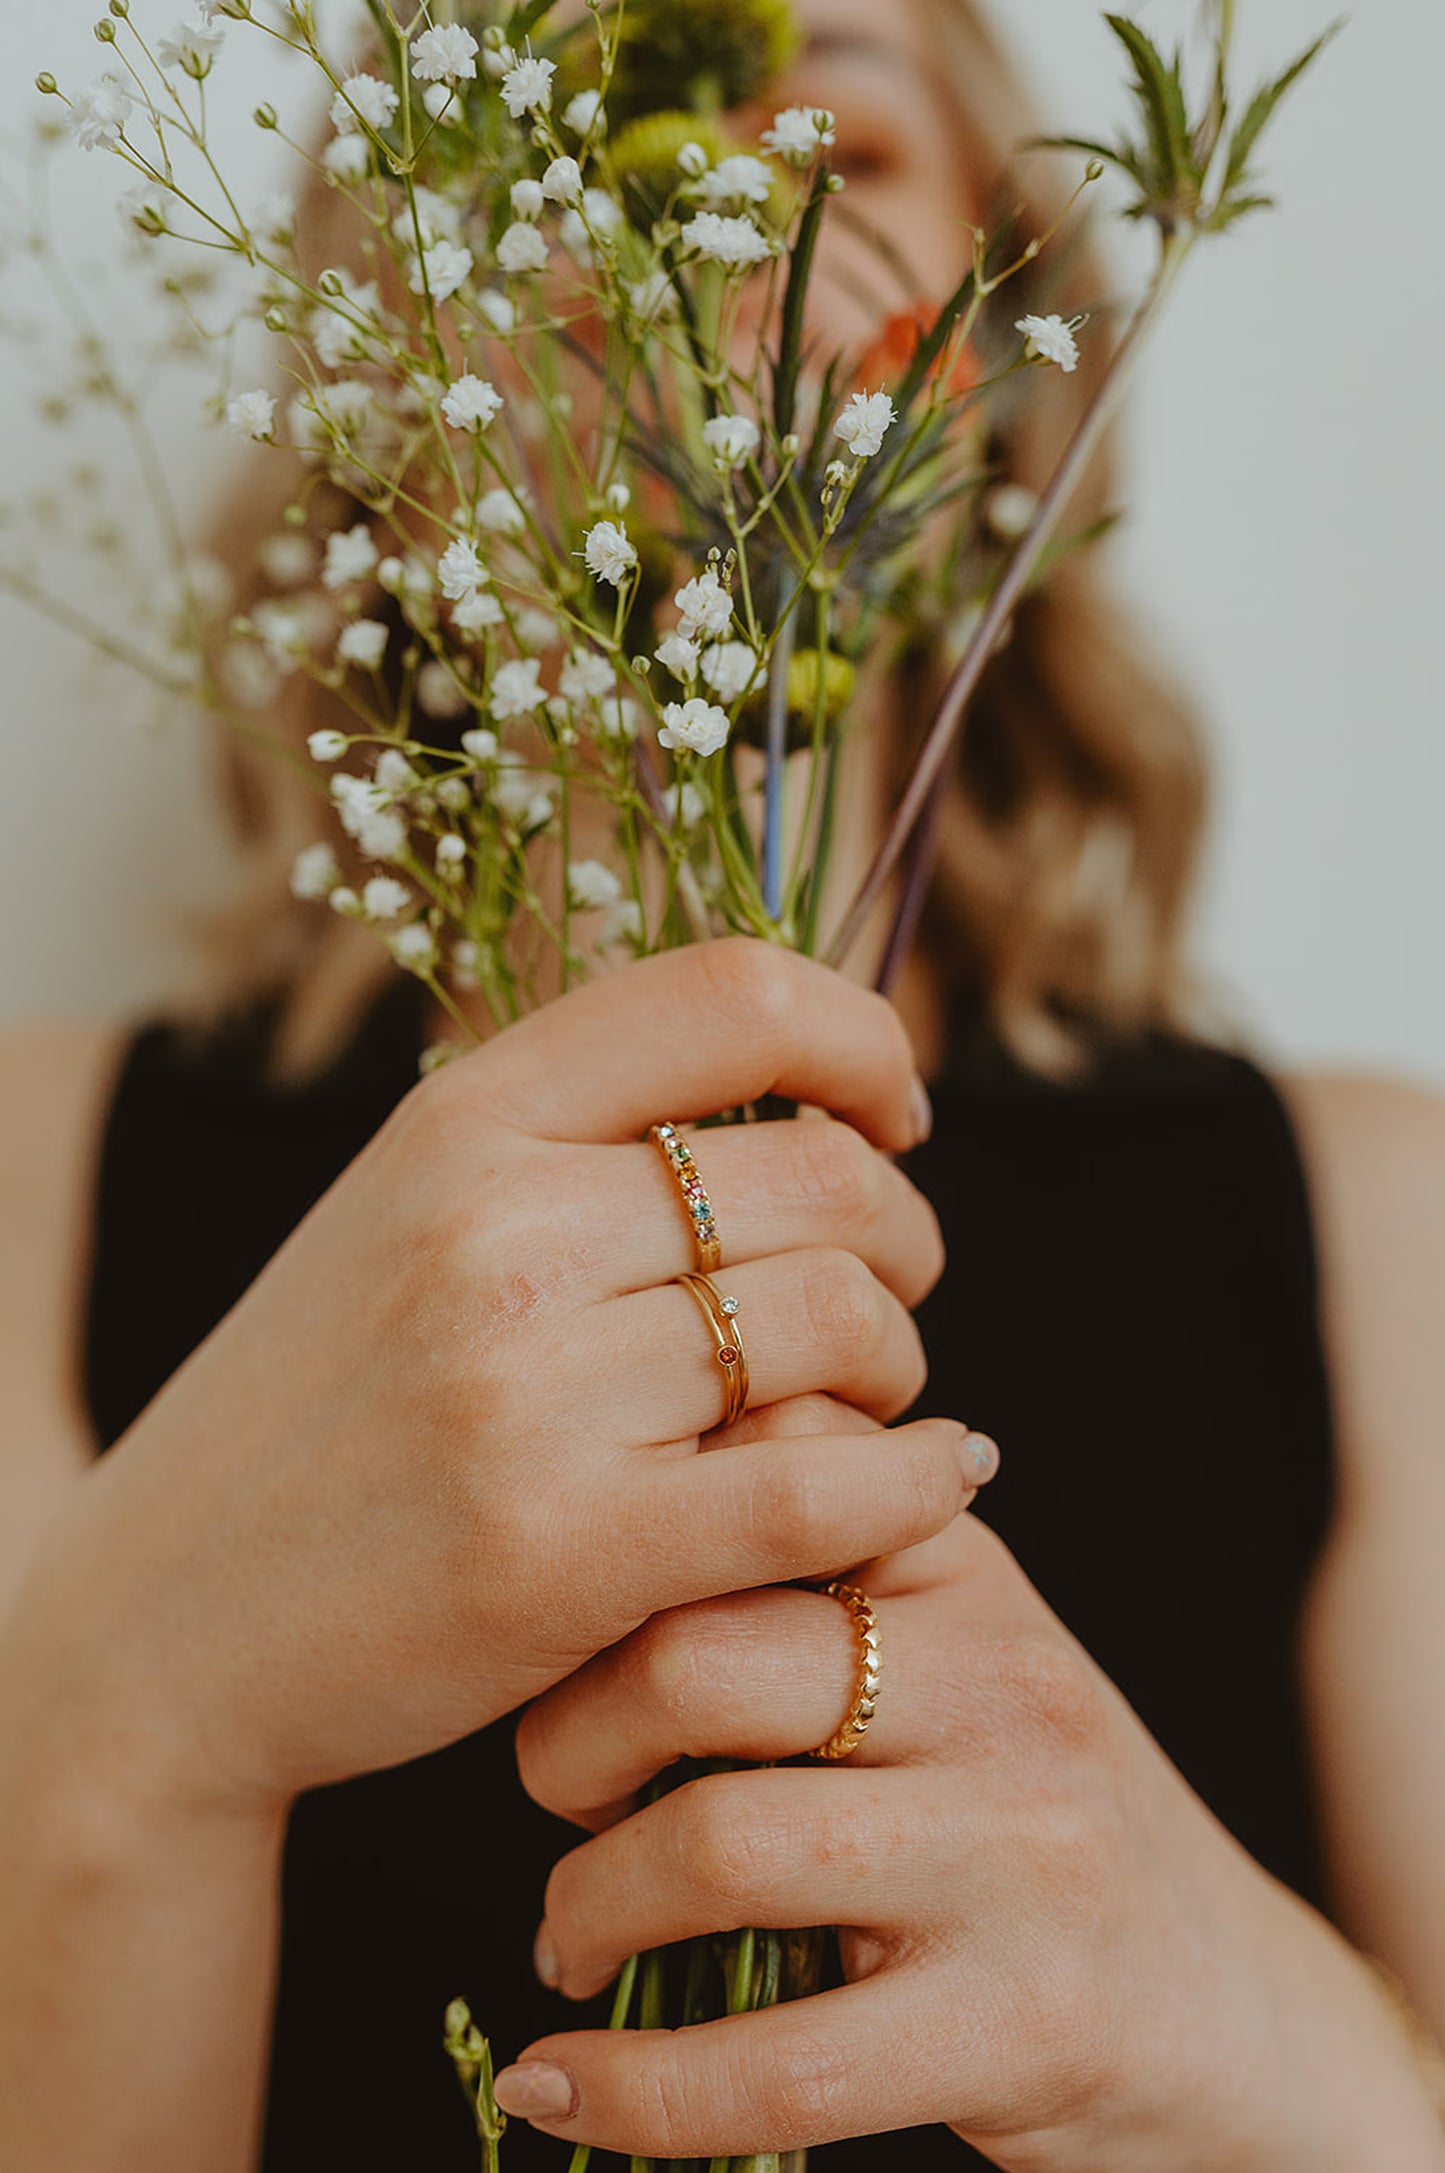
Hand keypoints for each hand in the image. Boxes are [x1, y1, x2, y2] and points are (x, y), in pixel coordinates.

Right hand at [4, 940, 976, 1823]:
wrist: (172, 1622)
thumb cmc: (328, 1410)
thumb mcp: (410, 1215)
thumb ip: (577, 1137)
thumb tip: (812, 1096)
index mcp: (461, 1122)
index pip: (731, 994)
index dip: (863, 1040)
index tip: (890, 1119)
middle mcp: (493, 1230)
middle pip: (826, 1176)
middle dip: (904, 1235)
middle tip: (887, 1293)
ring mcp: (522, 1392)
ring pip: (839, 1322)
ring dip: (898, 1362)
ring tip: (865, 1399)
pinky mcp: (559, 1554)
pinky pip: (818, 1489)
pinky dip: (918, 1479)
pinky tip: (940, 1477)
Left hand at [507, 1514, 1444, 2170]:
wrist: (1229, 2007)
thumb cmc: (1032, 1809)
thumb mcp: (956, 1643)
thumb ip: (824, 1558)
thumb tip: (633, 1492)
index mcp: (964, 1568)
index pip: (761, 1481)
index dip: (618, 1548)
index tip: (565, 1621)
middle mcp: (1002, 1684)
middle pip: (697, 1658)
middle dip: (567, 1739)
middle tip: (556, 1796)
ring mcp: (1020, 1853)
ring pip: (716, 1844)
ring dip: (584, 1905)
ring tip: (569, 1936)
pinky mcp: (1017, 2023)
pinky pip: (771, 2063)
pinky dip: (627, 2089)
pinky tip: (558, 2084)